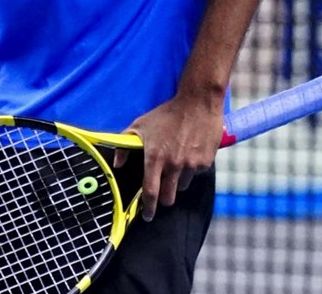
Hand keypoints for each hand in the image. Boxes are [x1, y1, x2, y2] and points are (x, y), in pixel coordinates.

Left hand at [126, 87, 223, 219]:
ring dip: (177, 181)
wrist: (197, 104)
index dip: (148, 208)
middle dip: (163, 199)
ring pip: (182, 186)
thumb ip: (125, 146)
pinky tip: (187, 154)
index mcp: (155, 158)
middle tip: (160, 194)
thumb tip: (117, 164)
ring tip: (175, 164)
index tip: (146, 216)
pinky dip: (190, 170)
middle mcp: (173, 165)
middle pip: (168, 197)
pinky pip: (195, 174)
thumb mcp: (139, 125)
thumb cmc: (166, 114)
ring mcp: (191, 165)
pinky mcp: (205, 162)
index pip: (150, 191)